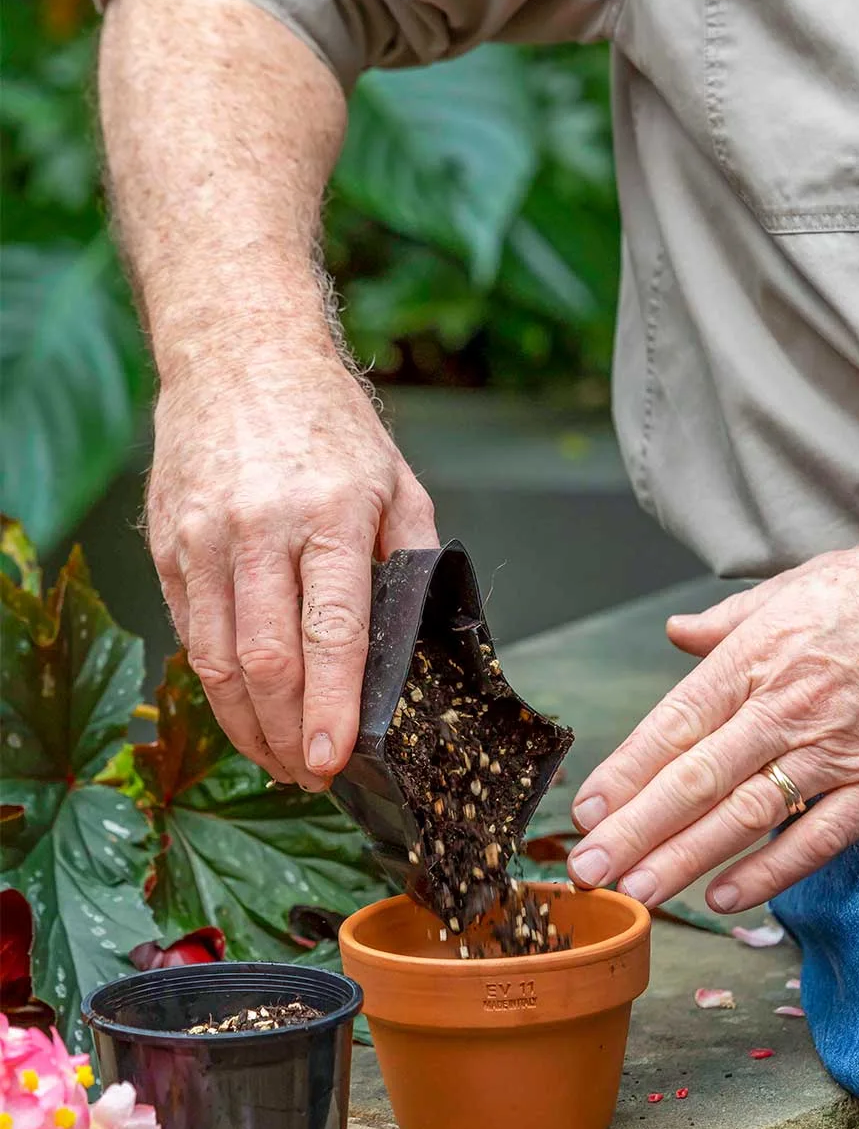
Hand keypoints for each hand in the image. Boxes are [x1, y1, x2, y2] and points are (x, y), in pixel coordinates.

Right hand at [147, 351, 437, 790]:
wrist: (239, 354)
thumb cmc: (327, 421)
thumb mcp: (394, 480)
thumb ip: (409, 559)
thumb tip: (419, 641)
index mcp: (329, 515)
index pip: (332, 635)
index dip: (330, 710)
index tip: (333, 762)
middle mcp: (260, 528)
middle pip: (267, 662)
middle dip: (287, 735)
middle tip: (310, 774)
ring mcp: (204, 537)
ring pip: (215, 660)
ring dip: (245, 725)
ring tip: (276, 757)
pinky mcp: (168, 544)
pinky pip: (188, 633)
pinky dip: (214, 684)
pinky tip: (242, 707)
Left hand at [567, 514, 858, 912]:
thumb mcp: (799, 585)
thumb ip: (730, 620)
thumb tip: (678, 633)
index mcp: (759, 654)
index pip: (675, 724)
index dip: (625, 772)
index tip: (587, 810)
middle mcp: (789, 705)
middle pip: (696, 778)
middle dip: (635, 829)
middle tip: (588, 868)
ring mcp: (839, 748)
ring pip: (746, 815)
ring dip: (685, 859)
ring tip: (638, 892)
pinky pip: (820, 837)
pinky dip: (771, 870)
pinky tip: (726, 898)